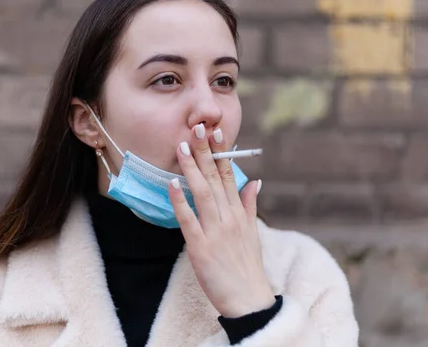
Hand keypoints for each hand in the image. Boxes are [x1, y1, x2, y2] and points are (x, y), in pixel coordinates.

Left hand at [168, 124, 274, 317]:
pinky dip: (180, 202)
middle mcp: (229, 218)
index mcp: (239, 213)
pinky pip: (189, 220)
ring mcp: (215, 231)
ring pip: (202, 194)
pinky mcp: (201, 247)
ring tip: (182, 148)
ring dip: (192, 169)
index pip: (229, 176)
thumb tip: (255, 181)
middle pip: (215, 179)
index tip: (215, 133)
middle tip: (196, 128)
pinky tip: (172, 184)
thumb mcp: (252, 232)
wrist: (248, 299)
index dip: (221, 153)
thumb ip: (250, 205)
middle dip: (205, 153)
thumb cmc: (248, 266)